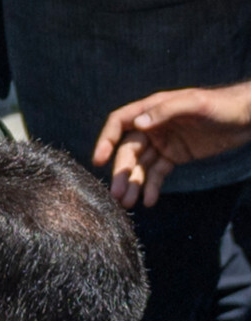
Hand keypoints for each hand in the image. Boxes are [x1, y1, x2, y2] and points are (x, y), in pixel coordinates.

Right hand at [92, 81, 250, 208]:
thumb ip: (165, 111)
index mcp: (153, 109)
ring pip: (141, 166)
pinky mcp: (174, 156)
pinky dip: (152, 187)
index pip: (120, 123)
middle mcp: (153, 126)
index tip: (98, 160)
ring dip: (133, 184)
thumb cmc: (223, 105)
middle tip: (117, 195)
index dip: (106, 140)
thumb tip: (137, 125)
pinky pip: (157, 173)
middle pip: (128, 151)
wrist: (248, 117)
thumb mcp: (195, 104)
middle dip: (122, 173)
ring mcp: (163, 142)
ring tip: (129, 204)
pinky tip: (149, 200)